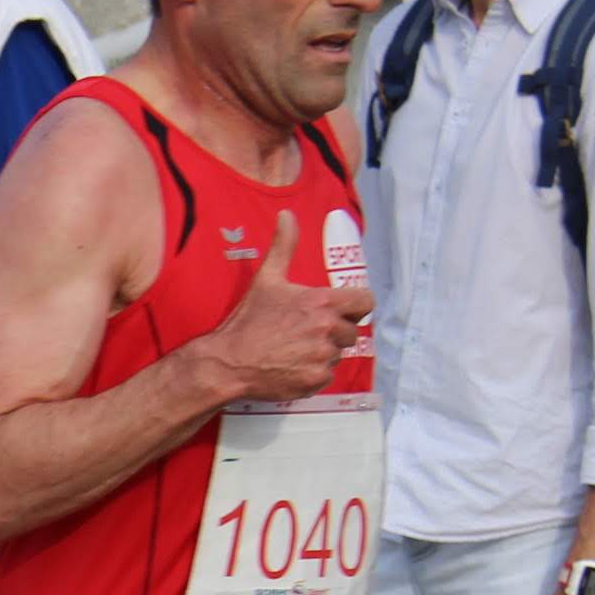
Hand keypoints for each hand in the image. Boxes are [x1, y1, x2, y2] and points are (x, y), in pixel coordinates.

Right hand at [191, 212, 368, 403]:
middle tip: (304, 332)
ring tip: (295, 349)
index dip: (355, 305)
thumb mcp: (267, 279)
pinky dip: (313, 372)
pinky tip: (292, 365)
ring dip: (323, 352)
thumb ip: (284, 246)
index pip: (366, 301)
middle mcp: (328, 329)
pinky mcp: (317, 380)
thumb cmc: (249, 320)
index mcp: (323, 303)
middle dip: (333, 331)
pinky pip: (327, 374)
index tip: (341, 310)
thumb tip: (287, 215)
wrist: (228, 362)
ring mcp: (324, 357)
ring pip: (338, 353)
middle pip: (350, 330)